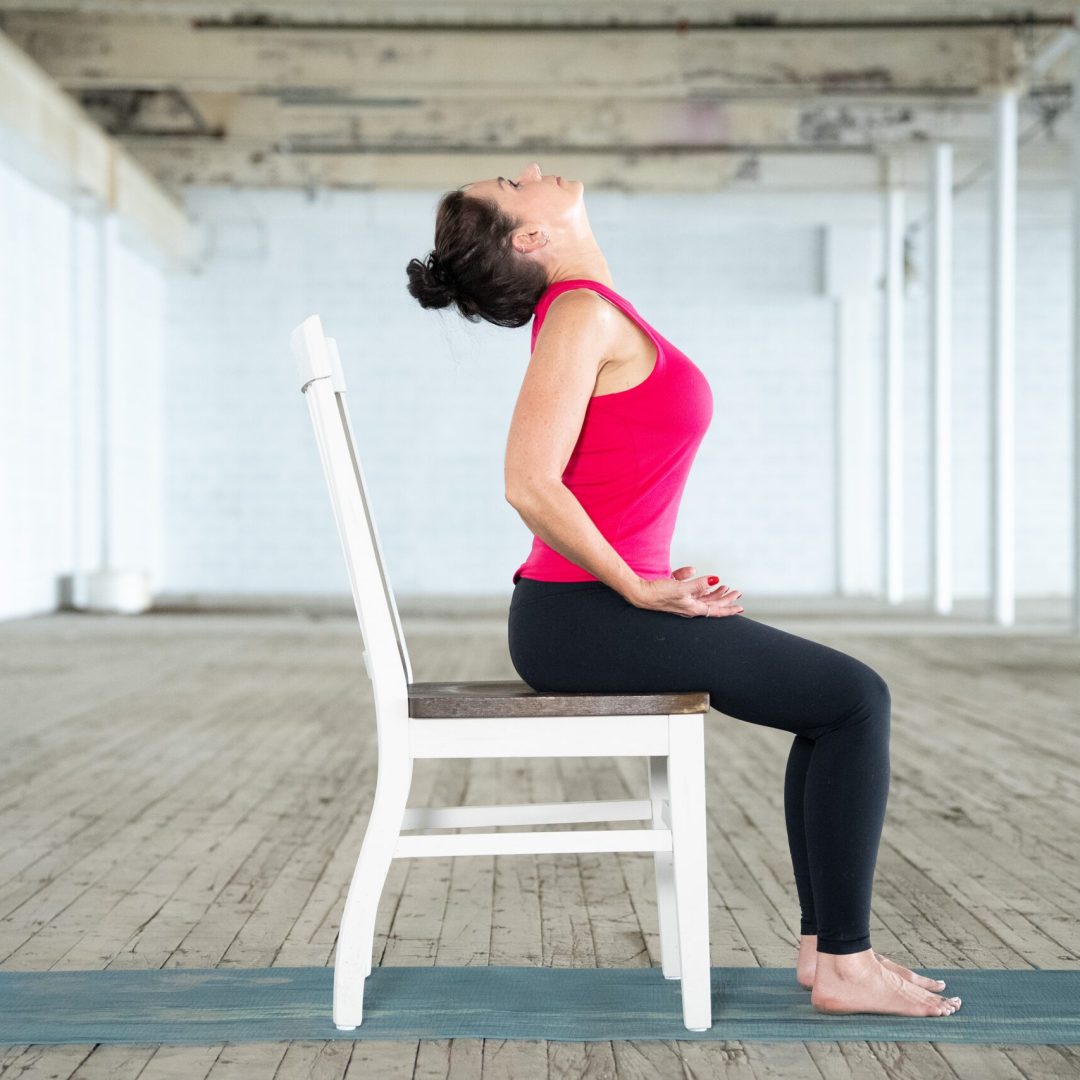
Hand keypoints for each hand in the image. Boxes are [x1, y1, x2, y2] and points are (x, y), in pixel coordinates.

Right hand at [629, 565, 743, 617]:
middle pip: (711, 603)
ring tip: (723, 586)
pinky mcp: (674, 593)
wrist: (639, 593)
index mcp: (693, 608)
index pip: (715, 609)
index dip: (728, 608)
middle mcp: (689, 606)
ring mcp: (681, 600)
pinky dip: (691, 579)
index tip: (740, 607)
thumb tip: (715, 579)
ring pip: (701, 596)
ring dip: (713, 591)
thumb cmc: (659, 594)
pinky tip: (693, 571)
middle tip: (736, 592)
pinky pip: (687, 586)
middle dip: (724, 598)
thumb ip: (699, 584)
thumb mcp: (681, 588)